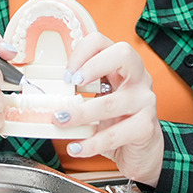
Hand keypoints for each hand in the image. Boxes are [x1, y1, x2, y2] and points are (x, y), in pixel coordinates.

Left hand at [56, 33, 163, 185]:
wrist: (141, 151)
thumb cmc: (116, 119)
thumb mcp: (100, 97)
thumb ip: (81, 89)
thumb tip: (46, 90)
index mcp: (123, 65)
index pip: (102, 42)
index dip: (81, 53)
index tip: (66, 74)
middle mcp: (138, 77)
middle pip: (122, 54)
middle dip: (93, 65)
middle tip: (72, 83)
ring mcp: (145, 101)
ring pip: (111, 102)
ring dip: (81, 113)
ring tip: (61, 120)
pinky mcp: (146, 127)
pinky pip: (115, 134)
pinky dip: (91, 143)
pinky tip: (76, 147)